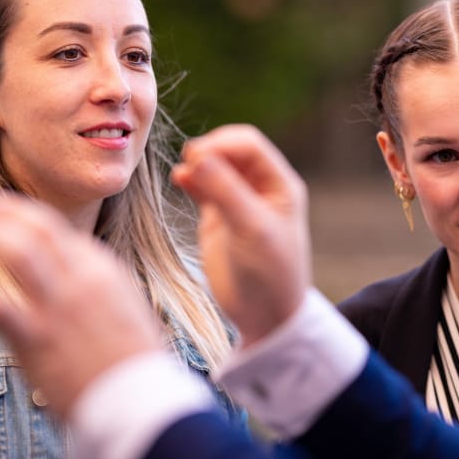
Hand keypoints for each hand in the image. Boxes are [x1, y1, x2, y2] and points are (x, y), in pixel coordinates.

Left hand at [0, 193, 163, 418]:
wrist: (140, 399)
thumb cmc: (135, 361)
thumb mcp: (129, 309)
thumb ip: (102, 288)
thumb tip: (80, 278)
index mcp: (107, 273)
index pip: (64, 234)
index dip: (34, 218)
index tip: (14, 213)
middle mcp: (83, 281)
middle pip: (41, 231)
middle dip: (10, 214)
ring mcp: (59, 306)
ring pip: (20, 252)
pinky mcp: (37, 337)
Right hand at [172, 124, 309, 345]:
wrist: (265, 315)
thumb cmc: (270, 273)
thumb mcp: (253, 230)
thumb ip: (227, 192)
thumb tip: (198, 156)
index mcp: (280, 185)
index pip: (250, 145)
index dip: (223, 143)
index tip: (199, 156)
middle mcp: (260, 188)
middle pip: (230, 151)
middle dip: (209, 150)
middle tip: (189, 163)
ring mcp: (237, 201)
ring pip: (214, 167)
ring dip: (197, 164)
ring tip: (183, 174)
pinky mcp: (218, 218)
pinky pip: (202, 188)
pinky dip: (190, 180)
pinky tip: (179, 179)